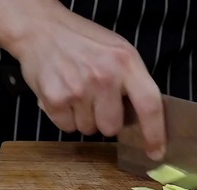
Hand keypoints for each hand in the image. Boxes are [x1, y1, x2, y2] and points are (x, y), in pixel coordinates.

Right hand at [8, 4, 164, 159]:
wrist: (40, 29)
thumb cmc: (84, 42)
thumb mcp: (119, 51)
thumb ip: (133, 82)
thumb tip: (144, 121)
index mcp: (126, 63)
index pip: (149, 105)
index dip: (155, 134)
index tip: (156, 152)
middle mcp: (104, 77)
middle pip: (112, 128)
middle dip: (105, 120)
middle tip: (96, 99)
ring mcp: (78, 89)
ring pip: (89, 129)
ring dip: (83, 117)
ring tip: (77, 91)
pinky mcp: (55, 98)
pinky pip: (67, 127)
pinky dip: (65, 117)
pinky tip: (63, 94)